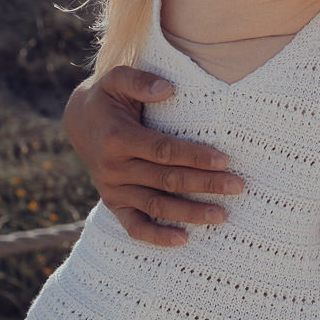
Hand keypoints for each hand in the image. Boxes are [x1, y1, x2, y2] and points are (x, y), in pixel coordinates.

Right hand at [63, 66, 243, 247]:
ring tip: (222, 215)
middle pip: (166, 180)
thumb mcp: (117, 79)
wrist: (81, 122)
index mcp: (118, 138)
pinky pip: (134, 226)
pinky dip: (157, 236)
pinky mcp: (113, 204)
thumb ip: (140, 81)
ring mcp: (113, 190)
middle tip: (238, 187)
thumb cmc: (109, 98)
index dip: (195, 156)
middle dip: (205, 185)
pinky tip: (183, 240)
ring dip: (190, 213)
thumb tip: (167, 89)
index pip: (164, 151)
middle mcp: (114, 168)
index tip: (225, 160)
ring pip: (156, 205)